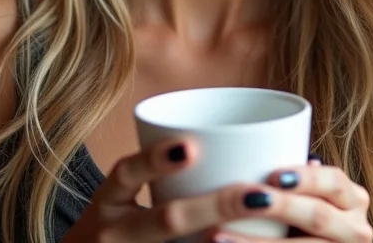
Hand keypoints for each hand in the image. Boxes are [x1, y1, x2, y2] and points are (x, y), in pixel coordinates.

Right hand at [62, 144, 371, 242]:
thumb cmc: (115, 225)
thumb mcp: (119, 199)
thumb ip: (157, 173)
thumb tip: (224, 140)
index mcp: (108, 202)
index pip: (126, 173)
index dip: (155, 160)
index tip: (190, 147)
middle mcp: (113, 233)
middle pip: (166, 219)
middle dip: (217, 206)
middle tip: (260, 195)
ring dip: (226, 240)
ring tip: (263, 216)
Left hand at [207, 158, 372, 242]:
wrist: (308, 242)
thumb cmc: (303, 214)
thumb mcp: (309, 194)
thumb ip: (297, 176)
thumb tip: (267, 145)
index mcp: (353, 199)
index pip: (333, 182)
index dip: (306, 178)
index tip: (272, 176)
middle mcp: (356, 228)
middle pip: (318, 216)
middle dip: (282, 208)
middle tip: (245, 201)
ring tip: (217, 236)